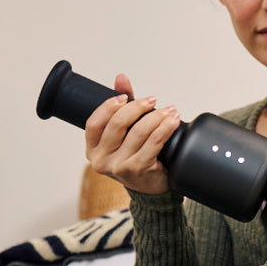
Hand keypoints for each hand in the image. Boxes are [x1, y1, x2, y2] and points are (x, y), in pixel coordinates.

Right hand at [85, 74, 180, 194]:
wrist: (153, 187)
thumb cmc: (137, 156)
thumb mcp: (125, 133)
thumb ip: (121, 106)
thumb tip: (121, 78)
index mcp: (93, 149)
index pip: (94, 123)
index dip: (108, 106)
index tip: (125, 97)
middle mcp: (101, 160)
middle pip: (117, 124)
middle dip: (137, 107)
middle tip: (152, 100)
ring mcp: (119, 167)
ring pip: (138, 132)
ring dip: (157, 116)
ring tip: (170, 111)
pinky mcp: (138, 170)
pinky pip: (153, 142)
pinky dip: (165, 128)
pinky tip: (173, 122)